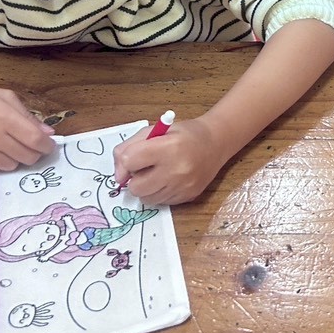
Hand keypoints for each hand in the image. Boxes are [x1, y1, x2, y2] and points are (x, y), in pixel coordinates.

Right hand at [0, 85, 55, 173]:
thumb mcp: (2, 97)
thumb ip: (27, 115)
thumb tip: (48, 134)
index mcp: (3, 116)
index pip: (35, 140)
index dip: (46, 146)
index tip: (48, 146)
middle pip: (27, 157)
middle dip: (32, 153)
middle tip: (26, 145)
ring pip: (10, 166)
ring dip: (12, 158)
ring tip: (2, 144)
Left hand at [112, 116, 227, 204]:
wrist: (215, 143)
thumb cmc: (182, 134)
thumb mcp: (155, 130)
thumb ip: (129, 146)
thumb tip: (118, 175)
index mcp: (168, 147)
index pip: (130, 161)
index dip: (126, 160)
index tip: (133, 158)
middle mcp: (176, 169)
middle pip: (136, 187)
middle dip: (135, 179)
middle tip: (144, 168)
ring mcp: (183, 186)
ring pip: (146, 199)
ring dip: (146, 188)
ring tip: (157, 174)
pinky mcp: (188, 197)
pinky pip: (161, 202)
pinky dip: (159, 193)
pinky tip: (168, 180)